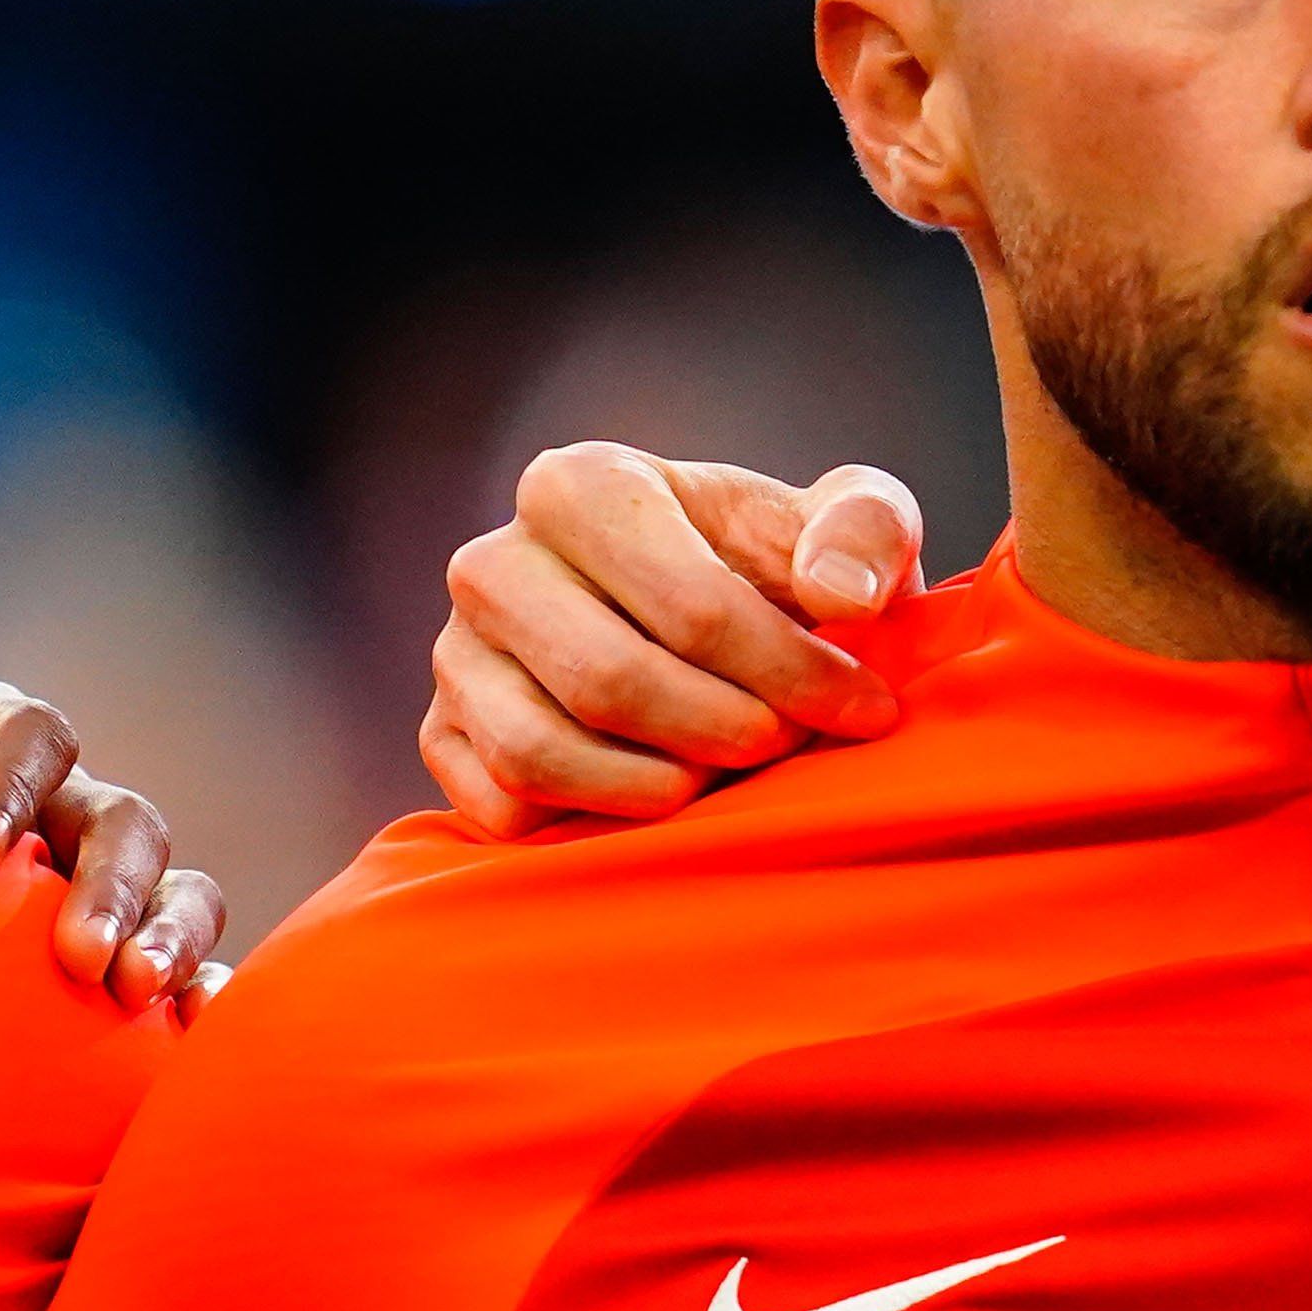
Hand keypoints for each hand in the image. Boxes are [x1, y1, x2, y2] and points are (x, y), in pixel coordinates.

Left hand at [0, 664, 229, 1012]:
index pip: (37, 737)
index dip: (18, 785)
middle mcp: (56, 812)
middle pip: (125, 822)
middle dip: (113, 886)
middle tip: (78, 958)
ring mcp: (88, 888)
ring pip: (176, 889)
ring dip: (171, 933)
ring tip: (137, 992)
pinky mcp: (104, 959)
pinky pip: (177, 969)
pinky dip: (201, 989)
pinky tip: (190, 1025)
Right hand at [423, 448, 930, 835]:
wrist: (727, 619)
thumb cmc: (790, 568)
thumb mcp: (853, 523)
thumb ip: (867, 531)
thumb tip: (841, 594)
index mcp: (582, 487)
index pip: (691, 604)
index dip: (791, 672)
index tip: (866, 709)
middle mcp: (494, 563)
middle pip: (609, 682)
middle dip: (723, 732)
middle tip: (788, 743)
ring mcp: (456, 653)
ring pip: (539, 753)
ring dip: (656, 787)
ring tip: (726, 774)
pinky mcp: (444, 734)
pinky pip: (500, 807)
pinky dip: (588, 822)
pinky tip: (660, 794)